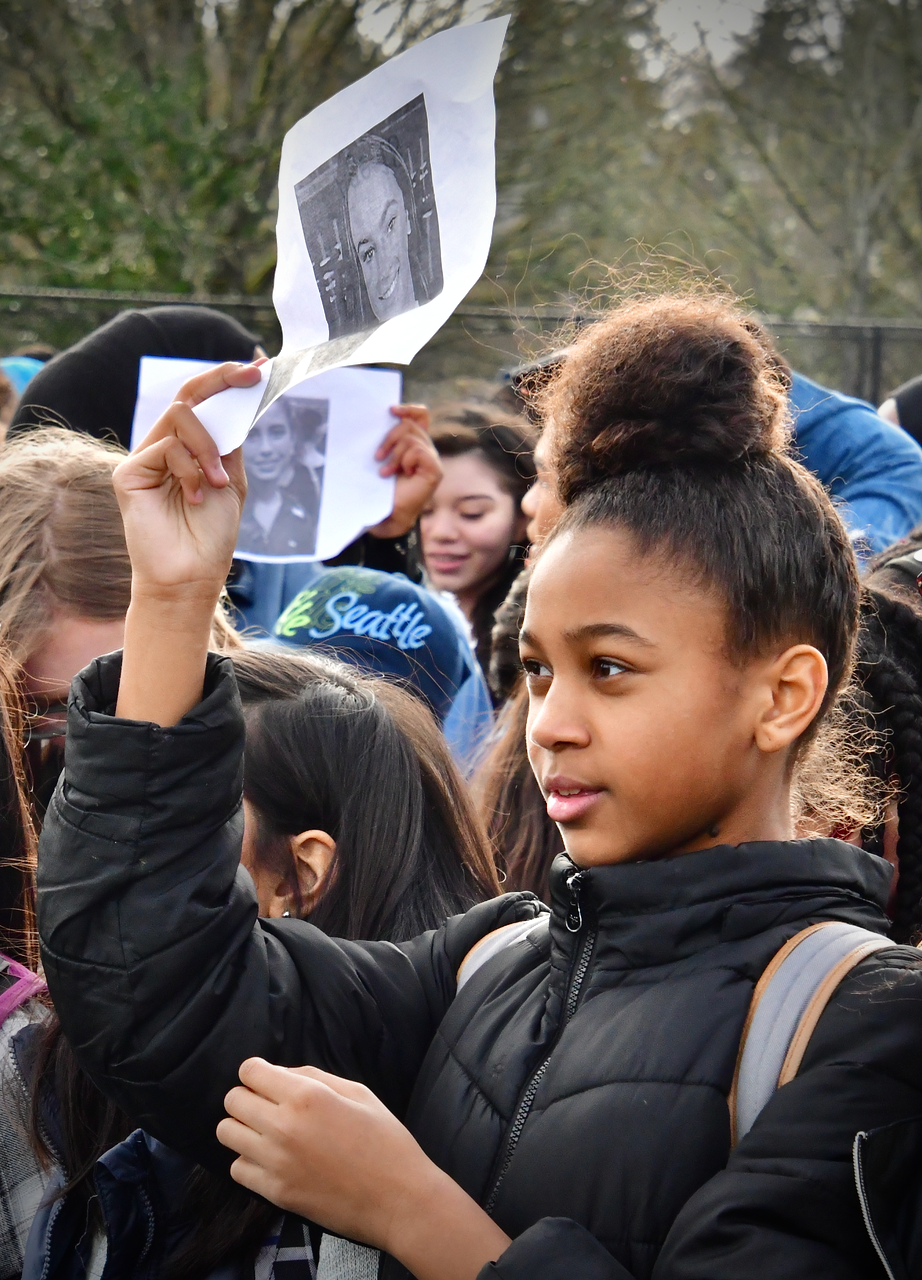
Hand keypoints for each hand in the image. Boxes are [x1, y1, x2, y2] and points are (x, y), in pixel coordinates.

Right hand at [113, 360, 262, 725]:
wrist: (193, 576)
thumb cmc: (212, 536)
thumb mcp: (232, 479)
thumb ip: (230, 440)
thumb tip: (241, 395)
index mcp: (189, 449)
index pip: (202, 402)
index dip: (226, 380)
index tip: (258, 366)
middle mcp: (164, 447)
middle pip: (189, 396)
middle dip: (223, 383)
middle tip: (251, 377)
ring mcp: (144, 458)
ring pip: (181, 417)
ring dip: (209, 448)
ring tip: (219, 485)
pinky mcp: (128, 473)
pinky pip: (167, 447)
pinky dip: (191, 469)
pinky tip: (197, 496)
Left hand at [218, 1058, 509, 1279]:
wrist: (399, 1199)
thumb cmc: (385, 1141)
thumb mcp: (358, 1093)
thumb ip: (315, 1078)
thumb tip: (282, 1075)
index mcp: (306, 1097)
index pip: (250, 1072)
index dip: (258, 1072)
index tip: (269, 1080)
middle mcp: (283, 1127)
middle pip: (232, 1101)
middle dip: (248, 1097)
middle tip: (269, 1106)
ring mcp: (276, 1163)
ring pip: (227, 1134)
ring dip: (243, 1128)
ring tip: (267, 1132)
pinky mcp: (275, 1193)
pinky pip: (238, 1169)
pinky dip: (249, 1161)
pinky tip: (272, 1159)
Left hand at [368, 404, 441, 538]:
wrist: (386, 514)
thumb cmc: (382, 489)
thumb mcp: (383, 456)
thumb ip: (389, 438)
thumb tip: (386, 416)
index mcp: (415, 444)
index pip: (421, 416)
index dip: (409, 409)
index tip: (391, 410)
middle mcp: (427, 450)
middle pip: (411, 424)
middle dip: (390, 437)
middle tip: (378, 456)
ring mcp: (433, 461)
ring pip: (412, 438)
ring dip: (394, 453)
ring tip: (386, 471)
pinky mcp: (435, 471)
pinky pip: (418, 451)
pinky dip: (405, 460)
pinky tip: (400, 474)